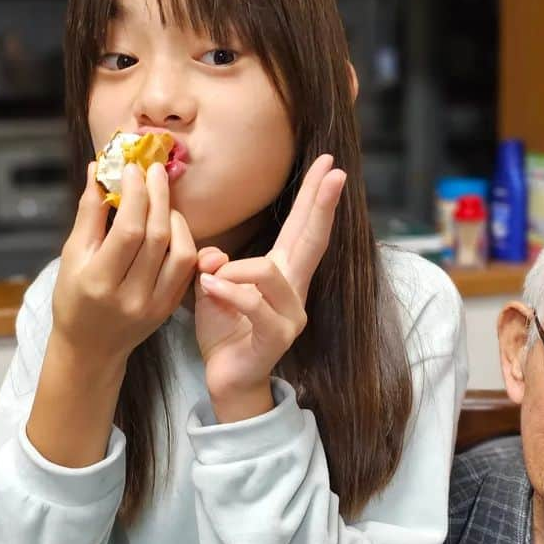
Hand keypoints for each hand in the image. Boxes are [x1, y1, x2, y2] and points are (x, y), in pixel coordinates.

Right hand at [51, 161, 196, 369]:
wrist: (90, 347)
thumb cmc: (74, 298)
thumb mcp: (72, 256)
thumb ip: (89, 213)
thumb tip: (98, 170)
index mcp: (99, 281)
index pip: (128, 231)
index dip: (135, 195)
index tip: (132, 169)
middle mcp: (131, 296)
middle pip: (157, 237)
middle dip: (158, 197)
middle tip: (154, 170)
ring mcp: (155, 305)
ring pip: (180, 252)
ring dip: (174, 218)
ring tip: (161, 199)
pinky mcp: (170, 308)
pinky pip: (186, 268)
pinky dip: (183, 240)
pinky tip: (171, 225)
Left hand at [193, 154, 345, 421]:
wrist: (228, 378)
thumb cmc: (224, 330)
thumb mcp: (212, 286)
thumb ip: (214, 263)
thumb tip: (213, 256)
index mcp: (281, 274)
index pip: (302, 228)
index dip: (315, 197)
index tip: (328, 165)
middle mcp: (294, 291)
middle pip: (312, 240)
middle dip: (321, 204)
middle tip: (334, 172)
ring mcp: (290, 315)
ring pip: (269, 273)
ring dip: (236, 269)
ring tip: (210, 277)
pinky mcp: (276, 337)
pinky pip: (255, 306)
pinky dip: (230, 293)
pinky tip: (210, 288)